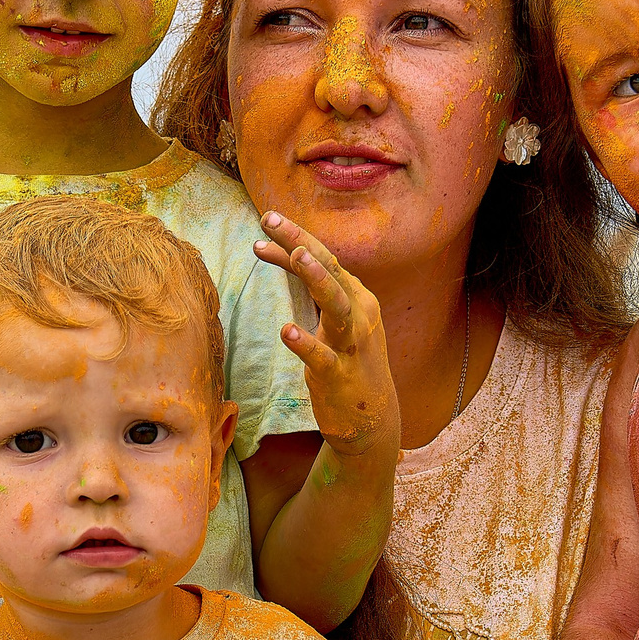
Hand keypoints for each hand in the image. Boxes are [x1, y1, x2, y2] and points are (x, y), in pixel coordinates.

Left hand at [253, 213, 396, 462]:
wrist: (372, 421)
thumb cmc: (348, 363)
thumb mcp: (332, 321)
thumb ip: (311, 290)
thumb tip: (285, 251)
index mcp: (356, 297)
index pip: (324, 260)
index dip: (296, 237)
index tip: (266, 220)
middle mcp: (359, 314)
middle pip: (330, 270)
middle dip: (300, 242)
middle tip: (270, 219)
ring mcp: (352, 345)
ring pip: (337, 305)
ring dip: (317, 279)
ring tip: (295, 256)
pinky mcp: (341, 377)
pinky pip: (323, 357)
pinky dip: (306, 343)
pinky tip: (287, 331)